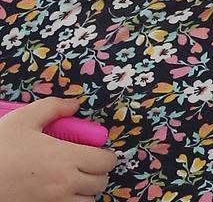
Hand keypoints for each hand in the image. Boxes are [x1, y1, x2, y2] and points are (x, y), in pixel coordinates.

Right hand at [0, 98, 115, 201]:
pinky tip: (55, 192)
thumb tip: (75, 104)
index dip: (105, 156)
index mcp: (66, 158)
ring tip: (69, 179)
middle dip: (97, 172)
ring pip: (87, 200)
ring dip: (84, 191)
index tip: (96, 152)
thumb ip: (53, 108)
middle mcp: (65, 183)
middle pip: (100, 182)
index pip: (106, 161)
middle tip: (84, 165)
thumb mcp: (22, 120)